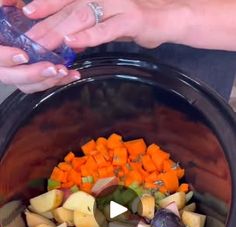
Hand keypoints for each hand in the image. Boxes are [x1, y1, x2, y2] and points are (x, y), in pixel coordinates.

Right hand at [0, 0, 79, 92]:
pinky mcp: (34, 78)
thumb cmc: (13, 15)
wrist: (27, 23)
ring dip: (47, 80)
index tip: (23, 55)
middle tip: (50, 68)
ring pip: (28, 85)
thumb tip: (6, 1)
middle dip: (32, 74)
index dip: (7, 58)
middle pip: (11, 76)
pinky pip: (43, 84)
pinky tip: (70, 74)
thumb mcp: (9, 7)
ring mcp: (18, 73)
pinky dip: (59, 81)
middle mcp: (4, 64)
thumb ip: (6, 4)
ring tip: (63, 71)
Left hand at [23, 0, 188, 50]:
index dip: (44, 4)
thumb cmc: (132, 20)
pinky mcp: (130, 19)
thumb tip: (64, 38)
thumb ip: (85, 26)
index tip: (24, 14)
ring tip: (43, 43)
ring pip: (82, 15)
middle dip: (46, 23)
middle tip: (29, 38)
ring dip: (60, 30)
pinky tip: (72, 43)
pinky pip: (106, 29)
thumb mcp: (105, 21)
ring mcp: (117, 4)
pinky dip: (87, 36)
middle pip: (68, 7)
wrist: (166, 19)